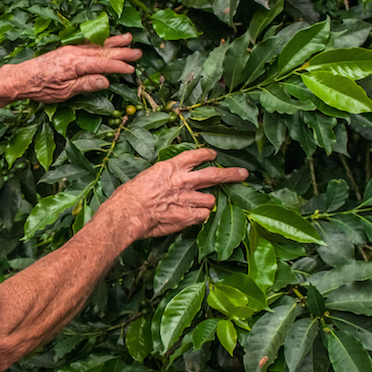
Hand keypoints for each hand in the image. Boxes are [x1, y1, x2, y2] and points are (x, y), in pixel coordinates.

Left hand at [3, 33, 141, 102]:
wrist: (21, 78)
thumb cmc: (41, 88)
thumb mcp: (64, 92)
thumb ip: (86, 84)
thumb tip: (105, 81)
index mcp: (76, 63)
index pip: (103, 64)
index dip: (119, 67)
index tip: (132, 69)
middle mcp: (75, 53)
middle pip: (103, 52)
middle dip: (122, 52)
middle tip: (139, 52)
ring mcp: (70, 49)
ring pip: (96, 45)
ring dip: (113, 42)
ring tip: (128, 38)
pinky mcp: (66, 50)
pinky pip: (88, 44)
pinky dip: (100, 42)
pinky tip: (106, 41)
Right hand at [107, 148, 248, 240]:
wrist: (128, 213)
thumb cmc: (128, 196)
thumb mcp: (145, 178)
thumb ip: (162, 178)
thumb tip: (164, 182)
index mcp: (170, 167)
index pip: (194, 156)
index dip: (206, 154)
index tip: (213, 155)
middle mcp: (182, 180)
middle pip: (214, 174)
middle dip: (230, 174)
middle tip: (242, 174)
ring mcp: (187, 199)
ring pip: (210, 199)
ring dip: (209, 201)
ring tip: (205, 203)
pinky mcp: (187, 216)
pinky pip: (203, 215)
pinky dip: (201, 216)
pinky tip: (195, 216)